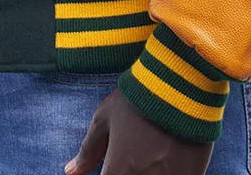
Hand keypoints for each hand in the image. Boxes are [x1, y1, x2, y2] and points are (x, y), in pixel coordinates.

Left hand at [65, 88, 212, 174]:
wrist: (179, 84)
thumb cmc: (136, 98)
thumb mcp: (105, 118)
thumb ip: (88, 149)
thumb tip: (70, 172)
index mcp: (119, 169)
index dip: (109, 172)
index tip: (114, 163)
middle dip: (128, 170)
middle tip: (134, 154)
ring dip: (148, 171)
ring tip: (151, 152)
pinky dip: (169, 171)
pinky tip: (167, 156)